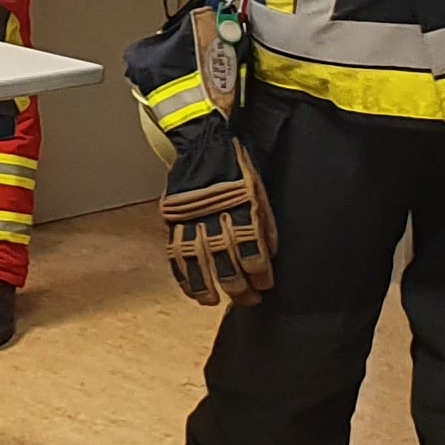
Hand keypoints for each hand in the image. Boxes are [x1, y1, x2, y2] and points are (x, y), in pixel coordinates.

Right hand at [156, 113, 275, 306]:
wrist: (200, 142)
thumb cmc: (234, 166)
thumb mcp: (258, 187)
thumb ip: (265, 220)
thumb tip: (270, 253)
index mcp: (240, 202)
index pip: (250, 244)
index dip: (259, 269)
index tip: (265, 285)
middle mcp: (214, 212)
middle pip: (226, 258)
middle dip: (238, 285)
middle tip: (249, 300)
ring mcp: (191, 216)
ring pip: (198, 260)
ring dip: (208, 286)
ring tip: (215, 302)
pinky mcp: (173, 219)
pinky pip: (176, 253)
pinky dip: (184, 275)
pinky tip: (192, 291)